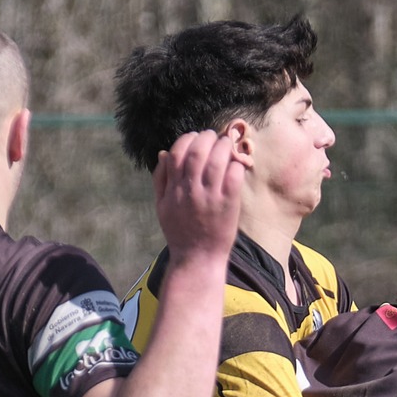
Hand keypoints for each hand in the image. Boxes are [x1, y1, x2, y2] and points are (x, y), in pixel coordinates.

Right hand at [153, 129, 244, 262]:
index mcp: (173, 188)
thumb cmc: (179, 232)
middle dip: (206, 138)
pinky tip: (236, 165)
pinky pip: (233, 178)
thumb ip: (160, 179)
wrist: (197, 259)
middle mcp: (190, 190)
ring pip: (217, 161)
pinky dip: (235, 165)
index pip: (177, 153)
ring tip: (226, 145)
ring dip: (223, 147)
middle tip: (213, 137)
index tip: (194, 137)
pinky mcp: (228, 205)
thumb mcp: (162, 206)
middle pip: (198, 152)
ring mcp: (210, 198)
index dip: (186, 139)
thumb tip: (163, 152)